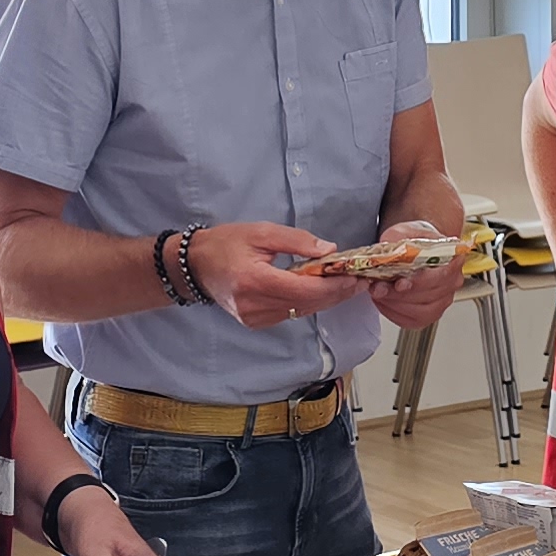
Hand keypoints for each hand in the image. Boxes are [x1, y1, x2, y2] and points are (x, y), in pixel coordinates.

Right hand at [189, 218, 363, 329]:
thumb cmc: (225, 244)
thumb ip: (296, 241)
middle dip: (336, 294)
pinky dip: (308, 303)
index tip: (354, 277)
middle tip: (360, 282)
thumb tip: (328, 250)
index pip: (304, 289)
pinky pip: (290, 314)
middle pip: (306, 304)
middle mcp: (255, 305)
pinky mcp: (256, 322)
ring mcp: (254, 318)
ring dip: (325, 299)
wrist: (195, 266)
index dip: (332, 286)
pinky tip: (322, 291)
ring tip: (347, 285)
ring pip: (301, 312)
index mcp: (254, 281)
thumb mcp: (261, 232)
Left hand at [366, 220, 471, 330]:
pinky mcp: (430, 314)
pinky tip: (383, 301)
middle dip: (398, 294)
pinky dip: (394, 313)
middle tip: (378, 287)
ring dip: (394, 304)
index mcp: (453, 258)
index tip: (399, 282)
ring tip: (378, 292)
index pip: (441, 276)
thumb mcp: (403, 231)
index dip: (419, 282)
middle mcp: (452, 281)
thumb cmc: (413, 240)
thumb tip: (384, 255)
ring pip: (420, 312)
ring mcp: (443, 300)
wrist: (415, 247)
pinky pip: (412, 321)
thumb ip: (395, 241)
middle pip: (428, 296)